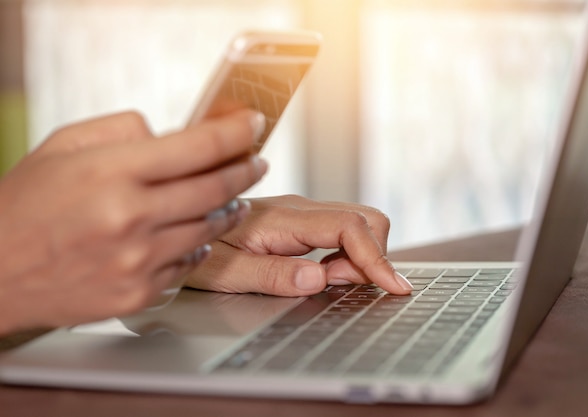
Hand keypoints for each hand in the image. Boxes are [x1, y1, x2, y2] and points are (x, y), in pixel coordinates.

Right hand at [0, 109, 266, 334]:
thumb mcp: (64, 145)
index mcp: (112, 171)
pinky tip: (196, 233)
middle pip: (216, 188)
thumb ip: (124, 130)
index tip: (254, 125)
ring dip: (230, 208)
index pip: (199, 146)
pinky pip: (189, 262)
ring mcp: (138, 260)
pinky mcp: (139, 292)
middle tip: (256, 161)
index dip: (236, 133)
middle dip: (246, 170)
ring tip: (233, 196)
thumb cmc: (24, 206)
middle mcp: (130, 217)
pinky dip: (200, 244)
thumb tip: (173, 134)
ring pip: (210, 228)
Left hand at [185, 195, 412, 295]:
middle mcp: (299, 209)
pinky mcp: (302, 222)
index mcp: (283, 218)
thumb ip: (272, 275)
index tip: (391, 286)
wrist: (180, 223)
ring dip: (363, 256)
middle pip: (365, 218)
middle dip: (375, 254)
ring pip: (358, 223)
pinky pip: (342, 232)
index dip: (375, 256)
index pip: (347, 226)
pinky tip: (330, 275)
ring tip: (338, 284)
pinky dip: (351, 255)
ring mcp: (303, 213)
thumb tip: (320, 278)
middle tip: (355, 288)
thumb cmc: (199, 251)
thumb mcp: (225, 272)